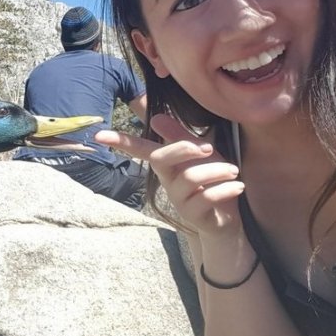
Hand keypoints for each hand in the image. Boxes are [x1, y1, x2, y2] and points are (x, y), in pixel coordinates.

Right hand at [96, 114, 243, 238]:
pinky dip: (226, 188)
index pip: (139, 148)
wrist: (225, 219)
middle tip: (207, 147)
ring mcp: (177, 199)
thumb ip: (179, 136)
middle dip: (183, 148)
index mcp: (166, 163)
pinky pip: (207, 197)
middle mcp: (167, 180)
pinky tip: (237, 186)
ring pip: (190, 177)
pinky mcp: (193, 214)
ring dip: (217, 170)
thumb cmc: (211, 182)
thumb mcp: (200, 154)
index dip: (120, 141)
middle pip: (160, 158)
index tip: (98, 135)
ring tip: (233, 171)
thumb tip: (156, 117)